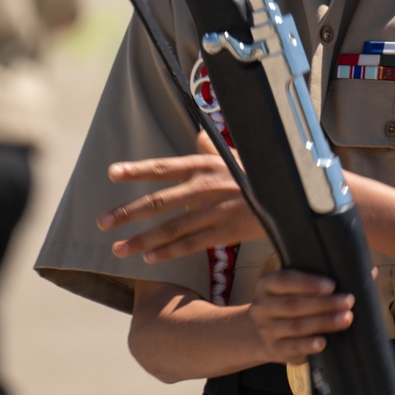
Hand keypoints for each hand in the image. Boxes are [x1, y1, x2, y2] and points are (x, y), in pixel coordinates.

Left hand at [97, 130, 266, 262]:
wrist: (292, 195)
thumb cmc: (262, 172)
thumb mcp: (236, 155)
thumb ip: (212, 148)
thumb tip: (199, 135)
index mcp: (205, 165)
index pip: (163, 167)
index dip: (136, 170)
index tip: (111, 173)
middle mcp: (204, 187)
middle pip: (158, 201)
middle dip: (127, 213)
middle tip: (102, 221)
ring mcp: (213, 211)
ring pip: (169, 228)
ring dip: (141, 240)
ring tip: (118, 248)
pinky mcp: (224, 232)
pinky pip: (190, 245)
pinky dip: (168, 252)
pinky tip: (148, 259)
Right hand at [249, 268, 355, 362]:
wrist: (262, 332)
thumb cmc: (288, 302)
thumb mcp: (295, 287)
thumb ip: (325, 278)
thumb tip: (368, 272)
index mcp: (267, 284)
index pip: (286, 280)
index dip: (309, 283)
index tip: (332, 285)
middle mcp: (262, 305)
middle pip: (294, 304)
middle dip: (323, 304)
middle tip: (348, 302)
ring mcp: (266, 329)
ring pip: (295, 326)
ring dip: (323, 323)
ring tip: (346, 319)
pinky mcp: (273, 349)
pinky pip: (291, 348)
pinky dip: (308, 345)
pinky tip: (324, 342)